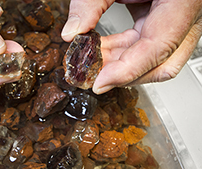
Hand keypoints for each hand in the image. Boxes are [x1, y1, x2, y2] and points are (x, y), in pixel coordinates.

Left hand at [61, 0, 201, 93]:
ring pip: (154, 59)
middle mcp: (186, 14)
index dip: (129, 71)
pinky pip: (146, 46)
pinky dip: (122, 52)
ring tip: (91, 62)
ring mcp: (177, 20)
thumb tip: (71, 32)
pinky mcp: (163, 20)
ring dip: (120, 64)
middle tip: (92, 76)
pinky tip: (101, 51)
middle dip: (125, 74)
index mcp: (181, 0)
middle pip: (163, 63)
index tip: (100, 83)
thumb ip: (90, 3)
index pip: (160, 47)